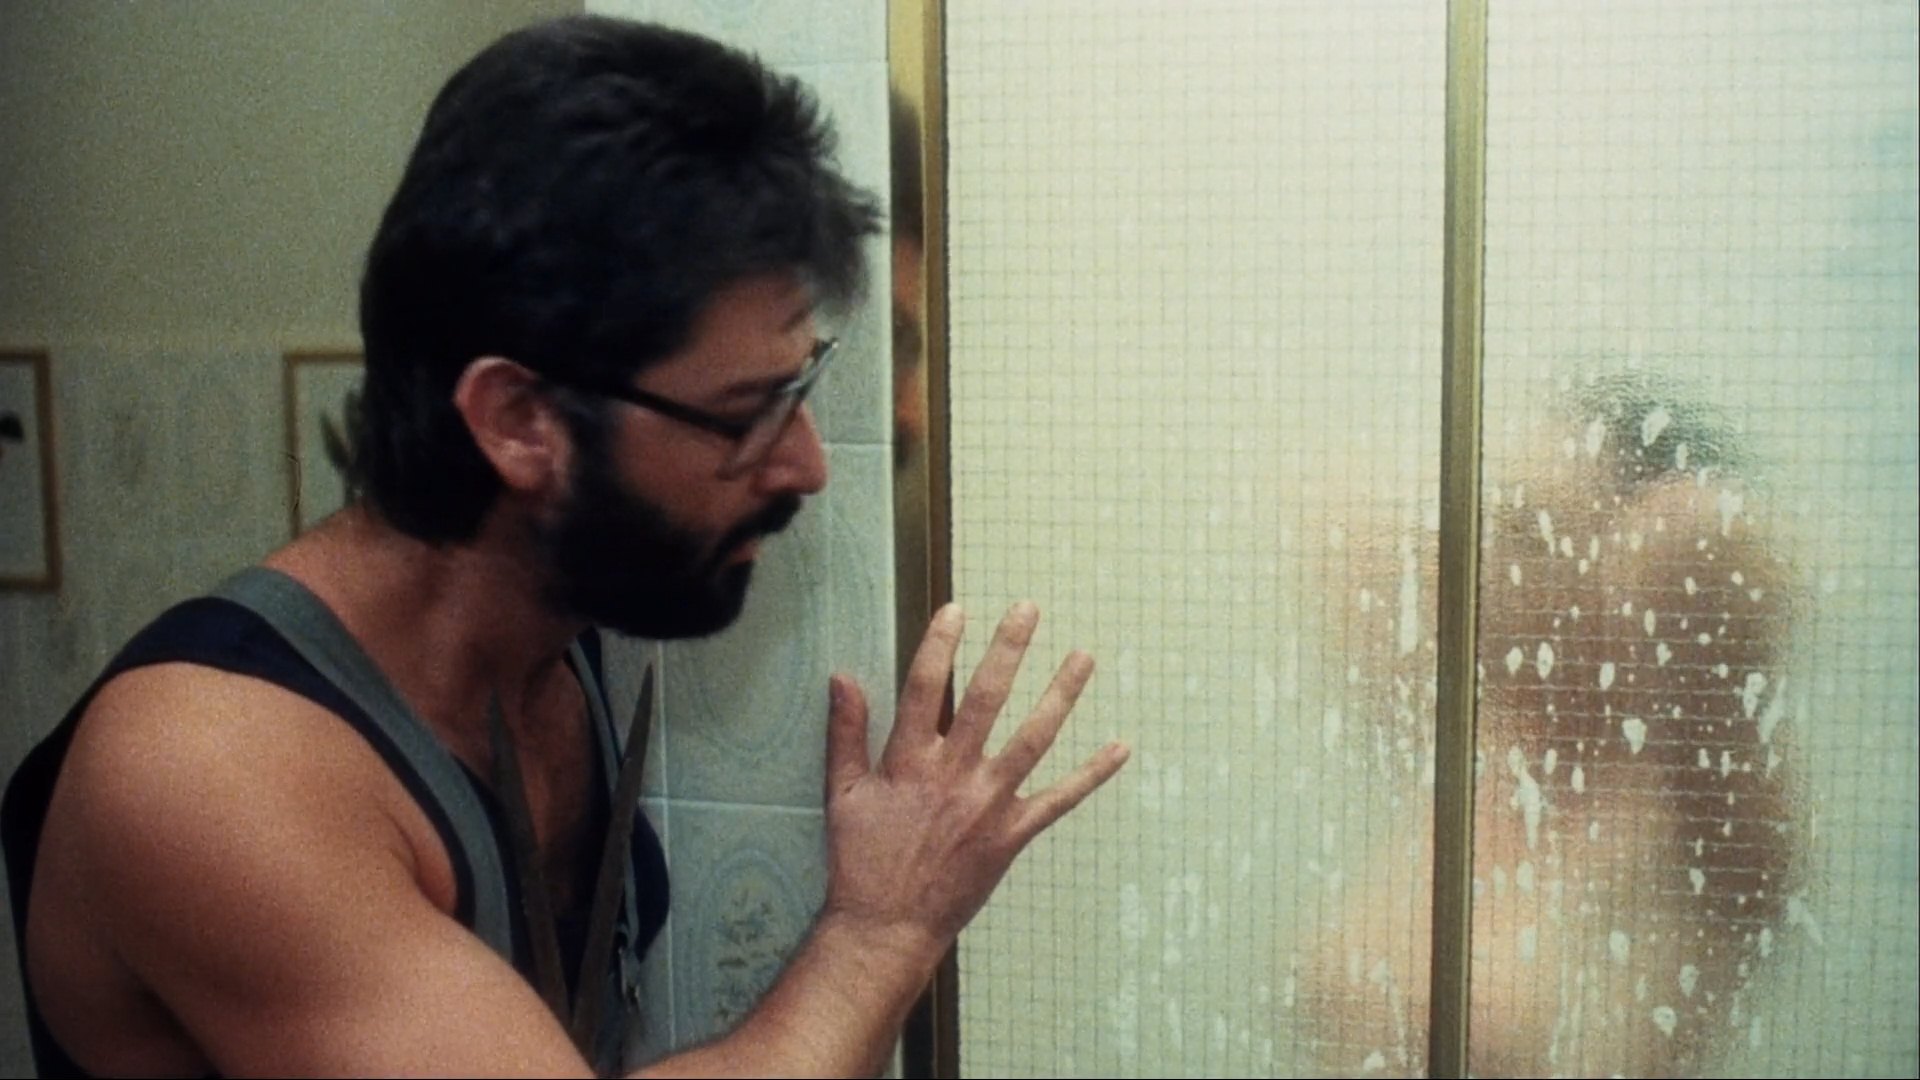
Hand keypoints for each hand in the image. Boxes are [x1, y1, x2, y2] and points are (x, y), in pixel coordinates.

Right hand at [818, 601, 1129, 967]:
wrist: (887, 926)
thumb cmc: (861, 859)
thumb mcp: (842, 792)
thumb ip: (846, 731)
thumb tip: (842, 677)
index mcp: (908, 760)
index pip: (927, 687)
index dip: (941, 644)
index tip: (957, 609)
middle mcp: (953, 775)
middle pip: (987, 699)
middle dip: (1009, 650)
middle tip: (1029, 609)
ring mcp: (988, 804)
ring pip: (1033, 739)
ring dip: (1061, 695)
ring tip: (1084, 657)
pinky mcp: (1012, 834)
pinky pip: (1060, 799)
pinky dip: (1092, 774)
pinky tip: (1120, 747)